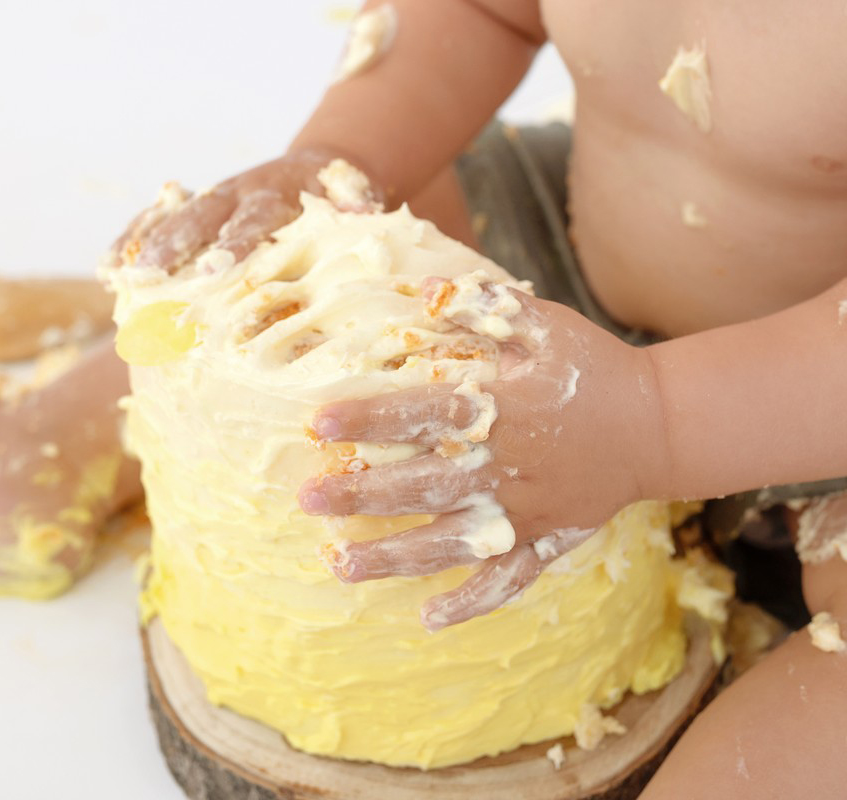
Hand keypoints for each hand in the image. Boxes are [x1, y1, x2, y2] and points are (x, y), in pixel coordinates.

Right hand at [111, 147, 382, 272]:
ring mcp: (211, 201)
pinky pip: (156, 221)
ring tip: (118, 274)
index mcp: (277, 194)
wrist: (317, 172)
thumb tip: (367, 209)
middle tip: (147, 274)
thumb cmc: (339, 203)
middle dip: (172, 245)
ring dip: (145, 244)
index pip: (252, 220)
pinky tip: (108, 269)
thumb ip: (355, 205)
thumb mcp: (354, 199)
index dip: (231, 244)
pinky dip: (132, 240)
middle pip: (201, 218)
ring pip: (172, 218)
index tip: (210, 269)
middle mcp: (238, 193)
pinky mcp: (194, 210)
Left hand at [298, 278, 665, 629]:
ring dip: (394, 556)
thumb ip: (487, 308)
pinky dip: (471, 601)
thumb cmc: (593, 368)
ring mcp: (525, 511)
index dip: (371, 418)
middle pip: (425, 484)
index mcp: (504, 408)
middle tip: (308, 499)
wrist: (660, 423)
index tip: (318, 423)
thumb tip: (426, 291)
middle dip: (363, 494)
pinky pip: (507, 579)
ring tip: (339, 565)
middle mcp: (508, 465)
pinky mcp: (545, 540)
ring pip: (451, 541)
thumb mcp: (546, 325)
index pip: (425, 413)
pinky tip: (428, 618)